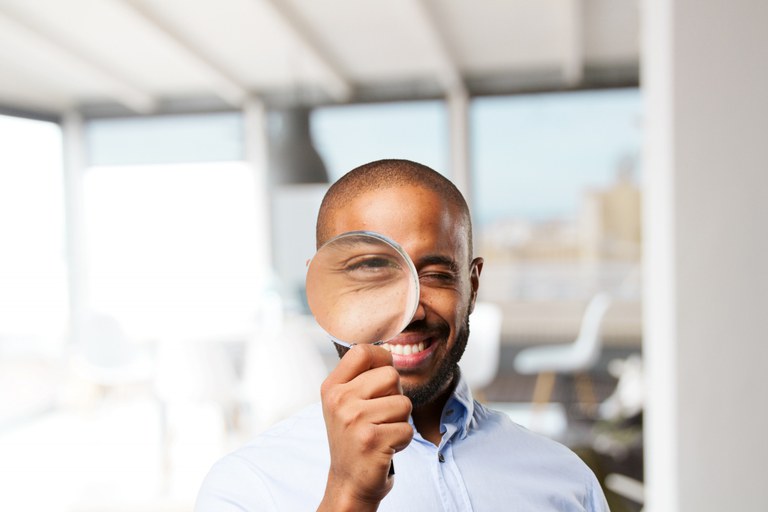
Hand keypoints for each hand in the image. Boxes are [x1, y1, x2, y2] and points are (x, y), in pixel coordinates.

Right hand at [318, 344, 412, 510]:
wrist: (349, 481)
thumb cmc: (355, 436)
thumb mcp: (346, 403)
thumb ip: (362, 376)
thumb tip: (389, 350)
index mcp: (332, 387)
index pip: (363, 351)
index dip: (382, 359)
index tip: (382, 378)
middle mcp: (339, 400)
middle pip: (391, 375)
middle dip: (395, 396)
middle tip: (380, 415)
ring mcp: (354, 420)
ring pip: (404, 403)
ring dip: (400, 421)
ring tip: (382, 432)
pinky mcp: (371, 440)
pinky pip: (407, 428)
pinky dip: (403, 440)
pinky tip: (385, 447)